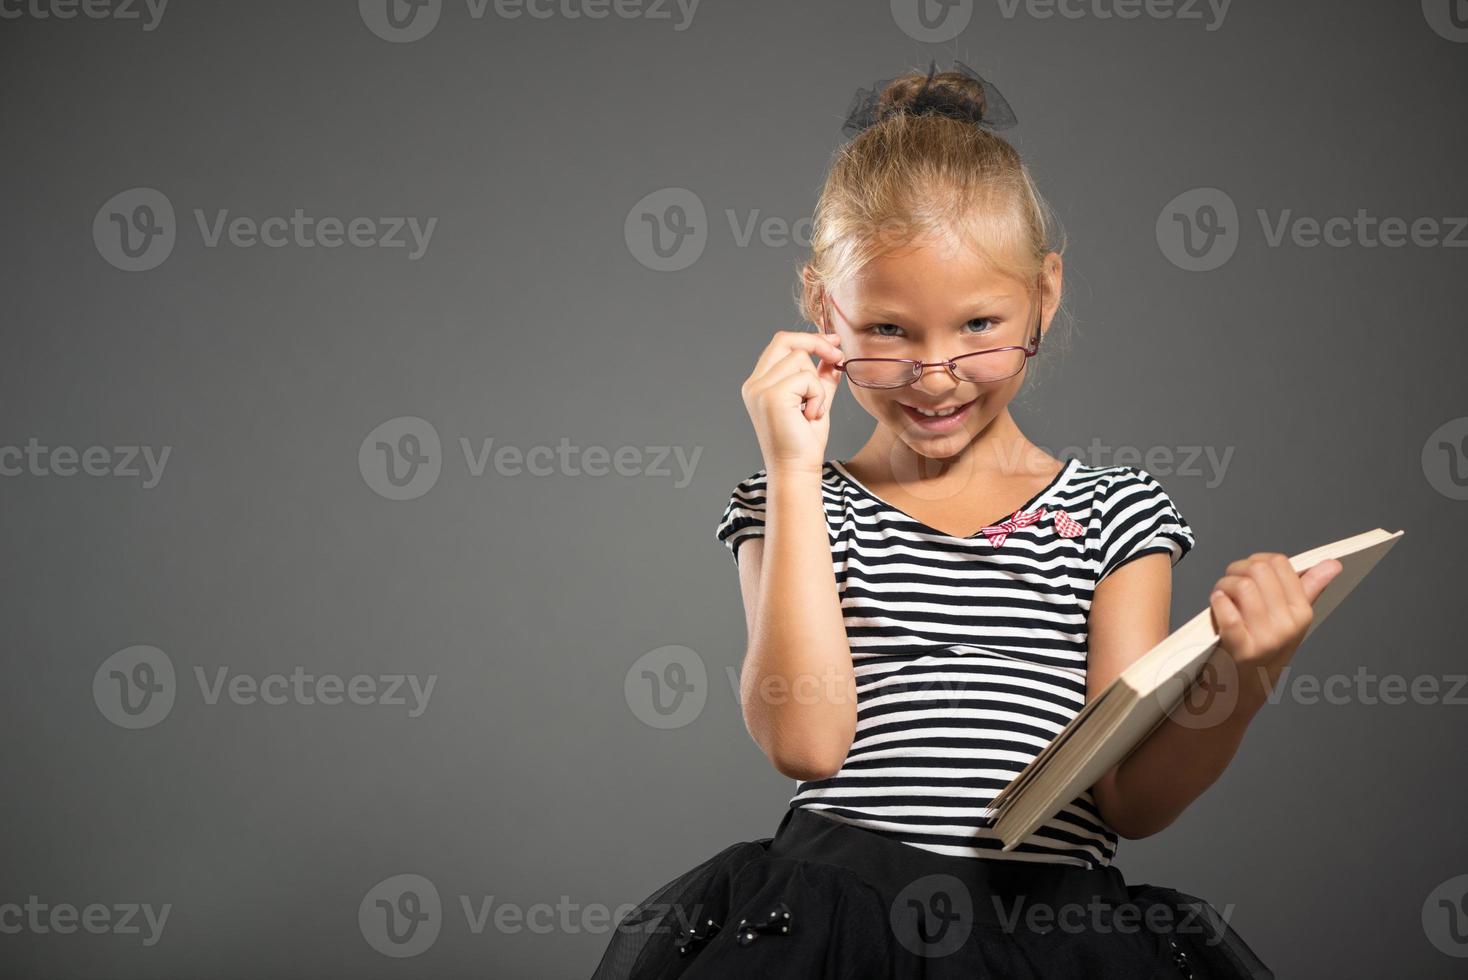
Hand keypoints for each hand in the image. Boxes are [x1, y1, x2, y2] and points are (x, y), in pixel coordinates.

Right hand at [739, 329, 843, 476]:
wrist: (797, 470)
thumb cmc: (803, 441)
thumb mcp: (815, 400)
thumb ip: (820, 376)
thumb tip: (832, 352)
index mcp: (759, 383)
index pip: (780, 344)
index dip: (808, 339)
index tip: (832, 343)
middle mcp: (754, 383)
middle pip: (786, 341)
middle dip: (816, 344)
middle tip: (838, 356)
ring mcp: (759, 389)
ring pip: (800, 360)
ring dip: (817, 384)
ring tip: (812, 409)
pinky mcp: (771, 396)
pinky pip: (807, 378)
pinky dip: (817, 396)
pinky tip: (810, 416)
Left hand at [1208, 552, 1343, 705]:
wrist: (1244, 690)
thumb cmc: (1264, 649)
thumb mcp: (1291, 621)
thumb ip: (1309, 589)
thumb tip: (1333, 564)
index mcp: (1302, 612)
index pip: (1280, 563)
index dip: (1257, 560)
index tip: (1247, 573)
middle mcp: (1288, 625)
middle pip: (1258, 569)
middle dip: (1237, 569)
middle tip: (1229, 584)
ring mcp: (1266, 638)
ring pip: (1242, 585)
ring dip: (1223, 585)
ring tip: (1221, 596)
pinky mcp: (1241, 649)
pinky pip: (1227, 611)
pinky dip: (1217, 602)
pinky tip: (1216, 606)